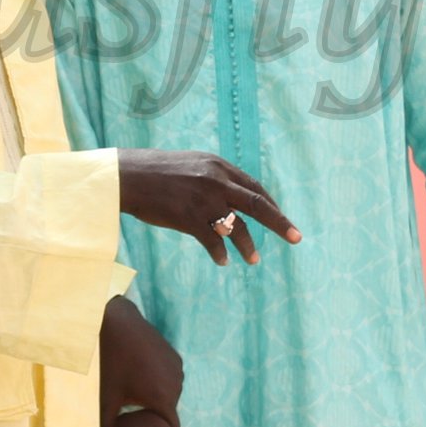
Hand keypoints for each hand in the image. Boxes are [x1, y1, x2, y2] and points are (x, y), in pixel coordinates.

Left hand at [101, 295, 183, 426]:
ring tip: (132, 392)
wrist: (114, 319)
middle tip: (131, 412)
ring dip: (156, 396)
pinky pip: (170, 376)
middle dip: (153, 414)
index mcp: (163, 397)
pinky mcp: (172, 353)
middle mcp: (176, 382)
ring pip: (170, 393)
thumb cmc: (109, 360)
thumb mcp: (105, 397)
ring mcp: (176, 366)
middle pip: (169, 410)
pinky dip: (158, 380)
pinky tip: (137, 374)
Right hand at [117, 151, 299, 264]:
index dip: (271, 204)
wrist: (128, 176)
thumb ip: (214, 177)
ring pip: (237, 226)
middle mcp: (216, 180)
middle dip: (279, 222)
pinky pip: (212, 240)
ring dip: (247, 245)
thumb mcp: (192, 165)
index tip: (282, 219)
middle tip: (297, 238)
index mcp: (218, 165)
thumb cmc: (157, 172)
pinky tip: (222, 261)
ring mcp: (203, 199)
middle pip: (257, 204)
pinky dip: (219, 252)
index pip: (254, 186)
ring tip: (254, 260)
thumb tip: (233, 196)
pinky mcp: (188, 217)